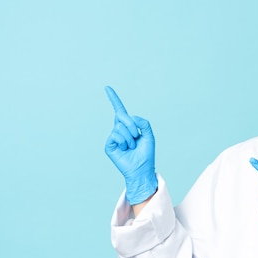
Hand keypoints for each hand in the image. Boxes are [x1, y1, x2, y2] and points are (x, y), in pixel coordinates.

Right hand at [104, 86, 157, 204]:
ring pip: (120, 126)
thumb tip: (131, 117)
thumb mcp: (149, 135)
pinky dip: (124, 141)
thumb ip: (144, 123)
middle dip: (132, 125)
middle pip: (122, 116)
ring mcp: (114, 137)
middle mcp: (119, 130)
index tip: (107, 88)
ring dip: (130, 137)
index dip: (114, 99)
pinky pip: (115, 135)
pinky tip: (126, 149)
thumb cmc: (146, 154)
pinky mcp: (109, 145)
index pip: (120, 110)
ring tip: (132, 146)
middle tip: (136, 136)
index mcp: (129, 126)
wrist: (142, 169)